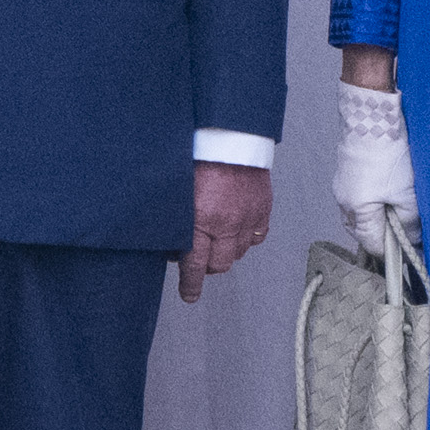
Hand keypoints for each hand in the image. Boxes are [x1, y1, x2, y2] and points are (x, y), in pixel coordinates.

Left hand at [175, 161, 270, 301]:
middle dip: (206, 268)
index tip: (189, 295)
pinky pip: (257, 236)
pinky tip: (236, 230)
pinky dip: (246, 238)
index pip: (194, 264)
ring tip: (215, 240)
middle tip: (198, 262)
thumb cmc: (199, 154)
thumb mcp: (175, 188)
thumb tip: (167, 240)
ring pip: (238, 252)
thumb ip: (172, 217)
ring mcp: (247, 218)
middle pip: (218, 264)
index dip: (191, 284)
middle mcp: (226, 223)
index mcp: (200, 219)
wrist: (230, 134)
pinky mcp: (262, 209)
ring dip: (225, 252)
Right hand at [333, 76, 417, 254]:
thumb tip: (413, 238)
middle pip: (363, 231)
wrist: (370, 117)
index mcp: (356, 211)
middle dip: (384, 236)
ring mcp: (343, 186)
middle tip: (407, 233)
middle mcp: (344, 202)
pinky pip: (358, 197)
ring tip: (399, 210)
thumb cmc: (386, 153)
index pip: (373, 245)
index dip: (392, 253)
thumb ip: (409, 221)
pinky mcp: (347, 173)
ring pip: (360, 214)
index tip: (410, 253)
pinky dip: (373, 202)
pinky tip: (388, 192)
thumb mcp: (406, 193)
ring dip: (378, 218)